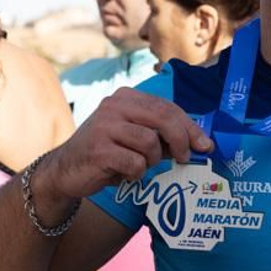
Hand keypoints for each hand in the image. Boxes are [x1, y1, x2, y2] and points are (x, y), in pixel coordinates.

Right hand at [36, 88, 212, 210]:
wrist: (65, 170)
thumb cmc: (106, 154)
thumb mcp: (135, 138)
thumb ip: (162, 136)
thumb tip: (199, 143)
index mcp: (126, 97)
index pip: (167, 107)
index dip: (190, 127)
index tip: (205, 145)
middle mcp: (115, 106)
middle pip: (164, 118)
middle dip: (182, 140)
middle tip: (184, 158)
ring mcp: (105, 126)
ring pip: (150, 143)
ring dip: (151, 161)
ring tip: (139, 166)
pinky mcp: (99, 149)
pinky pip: (135, 163)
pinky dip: (136, 173)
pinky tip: (124, 174)